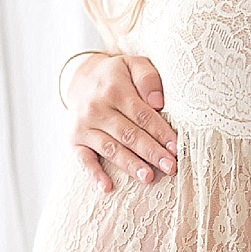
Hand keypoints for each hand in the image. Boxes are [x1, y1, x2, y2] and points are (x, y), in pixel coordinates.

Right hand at [66, 51, 178, 193]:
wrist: (80, 78)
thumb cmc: (116, 75)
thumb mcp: (133, 64)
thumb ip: (147, 78)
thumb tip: (158, 102)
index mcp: (114, 89)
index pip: (142, 115)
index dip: (160, 132)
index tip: (177, 147)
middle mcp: (96, 108)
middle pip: (128, 134)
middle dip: (151, 152)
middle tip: (170, 167)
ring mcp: (83, 126)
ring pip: (110, 149)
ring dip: (130, 165)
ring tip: (148, 178)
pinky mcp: (74, 139)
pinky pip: (83, 159)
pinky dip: (94, 174)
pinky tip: (107, 187)